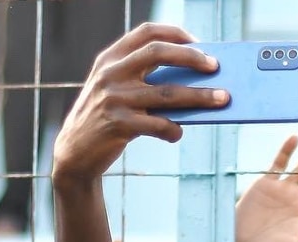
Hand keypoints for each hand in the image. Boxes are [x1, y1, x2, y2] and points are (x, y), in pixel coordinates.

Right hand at [52, 24, 227, 182]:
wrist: (74, 153)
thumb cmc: (106, 118)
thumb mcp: (115, 90)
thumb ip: (142, 80)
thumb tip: (195, 78)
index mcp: (109, 59)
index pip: (146, 33)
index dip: (175, 33)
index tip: (199, 42)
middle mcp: (110, 74)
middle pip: (158, 53)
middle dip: (192, 57)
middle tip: (216, 66)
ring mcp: (113, 99)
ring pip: (168, 93)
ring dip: (200, 96)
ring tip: (223, 99)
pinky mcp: (118, 125)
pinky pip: (159, 125)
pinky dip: (174, 131)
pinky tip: (177, 134)